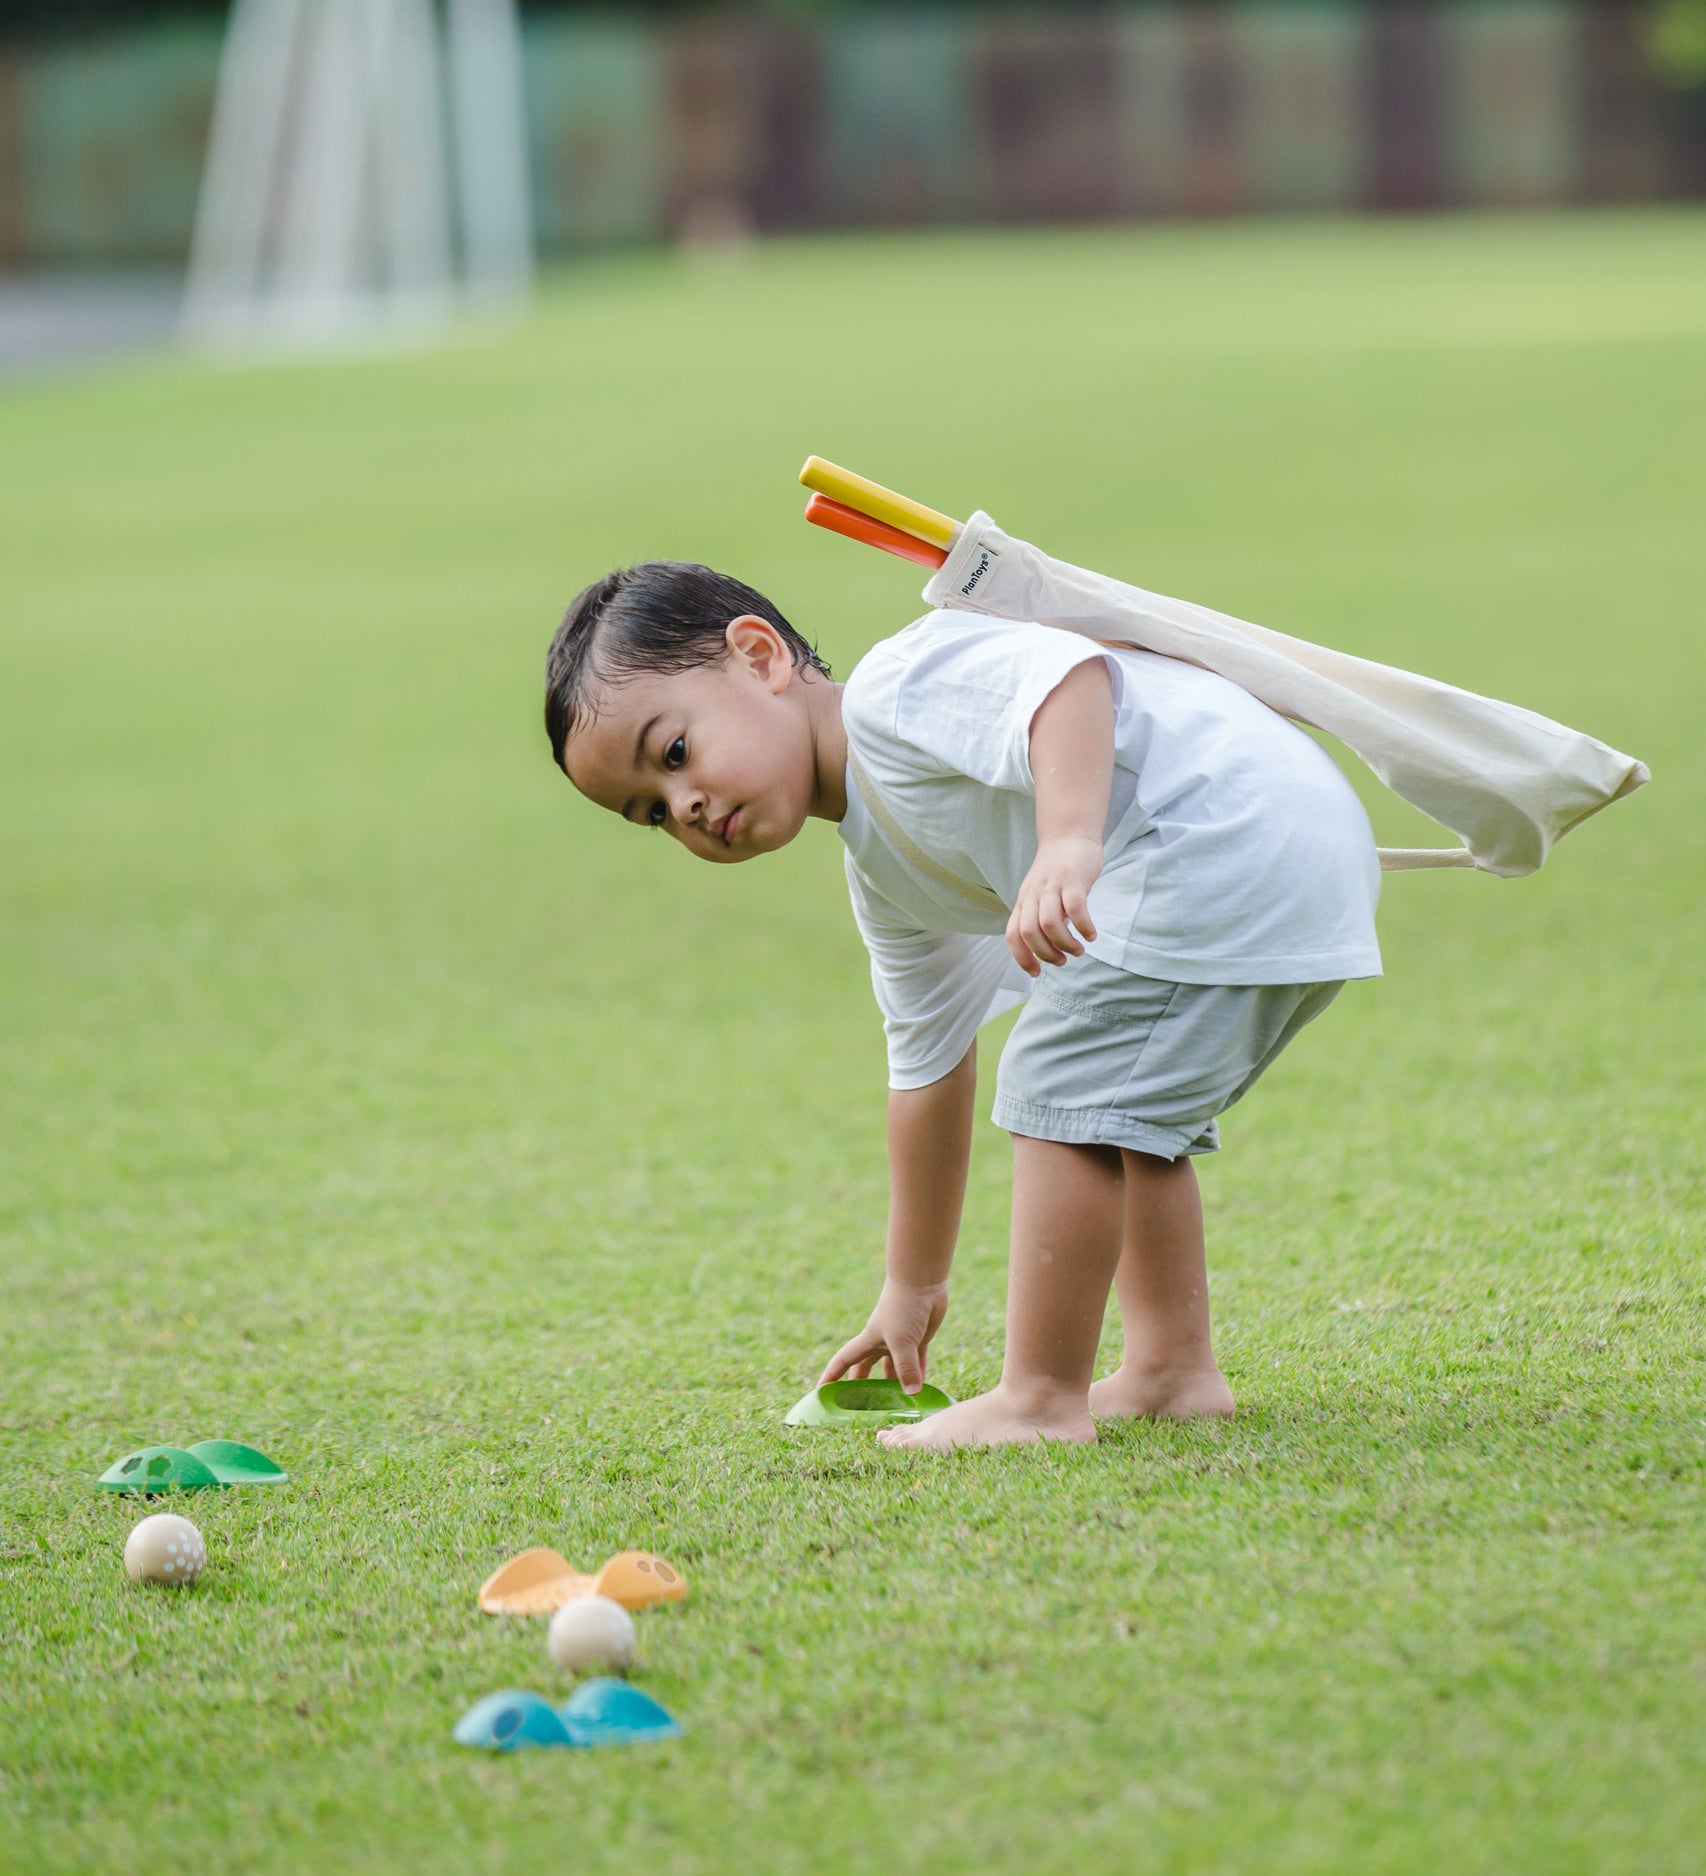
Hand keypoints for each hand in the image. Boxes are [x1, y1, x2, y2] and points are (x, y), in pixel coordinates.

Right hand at [818, 1278, 948, 1395]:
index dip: (831, 1376)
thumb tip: (912, 1394)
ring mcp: (901, 1341)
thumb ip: (905, 1368)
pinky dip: (918, 1375)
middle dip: (862, 1386)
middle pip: (867, 1369)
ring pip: (894, 1368)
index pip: (843, 1361)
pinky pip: (917, 1362)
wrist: (921, 1281)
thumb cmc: (903, 1308)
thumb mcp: (901, 1341)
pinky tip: (921, 1390)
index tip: (820, 1392)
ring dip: (895, 1385)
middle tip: (860, 1406)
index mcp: (868, 1340)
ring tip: (895, 1406)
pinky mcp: (919, 1338)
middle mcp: (881, 1342)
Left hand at [1006, 834, 1100, 976]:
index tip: (1036, 973)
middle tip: (1063, 960)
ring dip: (1065, 944)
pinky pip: (1075, 908)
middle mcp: (1033, 895)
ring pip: (1049, 923)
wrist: (1069, 834)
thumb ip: (1040, 917)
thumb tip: (1049, 948)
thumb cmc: (1057, 870)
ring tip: (1079, 950)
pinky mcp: (1072, 880)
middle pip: (1030, 933)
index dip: (1021, 957)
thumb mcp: (1040, 894)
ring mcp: (1052, 887)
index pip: (1012, 935)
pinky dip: (1083, 926)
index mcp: (1023, 902)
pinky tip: (1091, 934)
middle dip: (1046, 954)